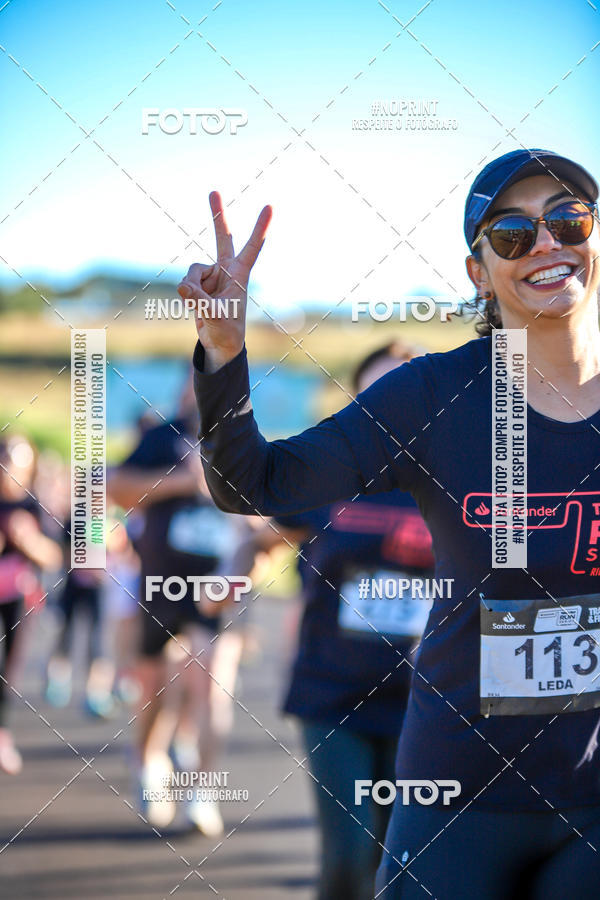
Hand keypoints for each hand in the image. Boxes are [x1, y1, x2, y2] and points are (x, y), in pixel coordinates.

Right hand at [178, 191, 271, 369]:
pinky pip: (186, 280)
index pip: (251, 248)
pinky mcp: (199, 282)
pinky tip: (195, 304)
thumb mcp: (214, 317)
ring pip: (192, 271)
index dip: (259, 228)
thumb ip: (199, 300)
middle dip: (217, 216)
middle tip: (213, 191)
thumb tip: (183, 285)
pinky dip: (186, 293)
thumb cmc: (226, 331)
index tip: (269, 206)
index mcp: (241, 276)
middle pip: (222, 238)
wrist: (219, 344)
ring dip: (192, 288)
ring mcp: (212, 275)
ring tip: (202, 305)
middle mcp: (226, 270)